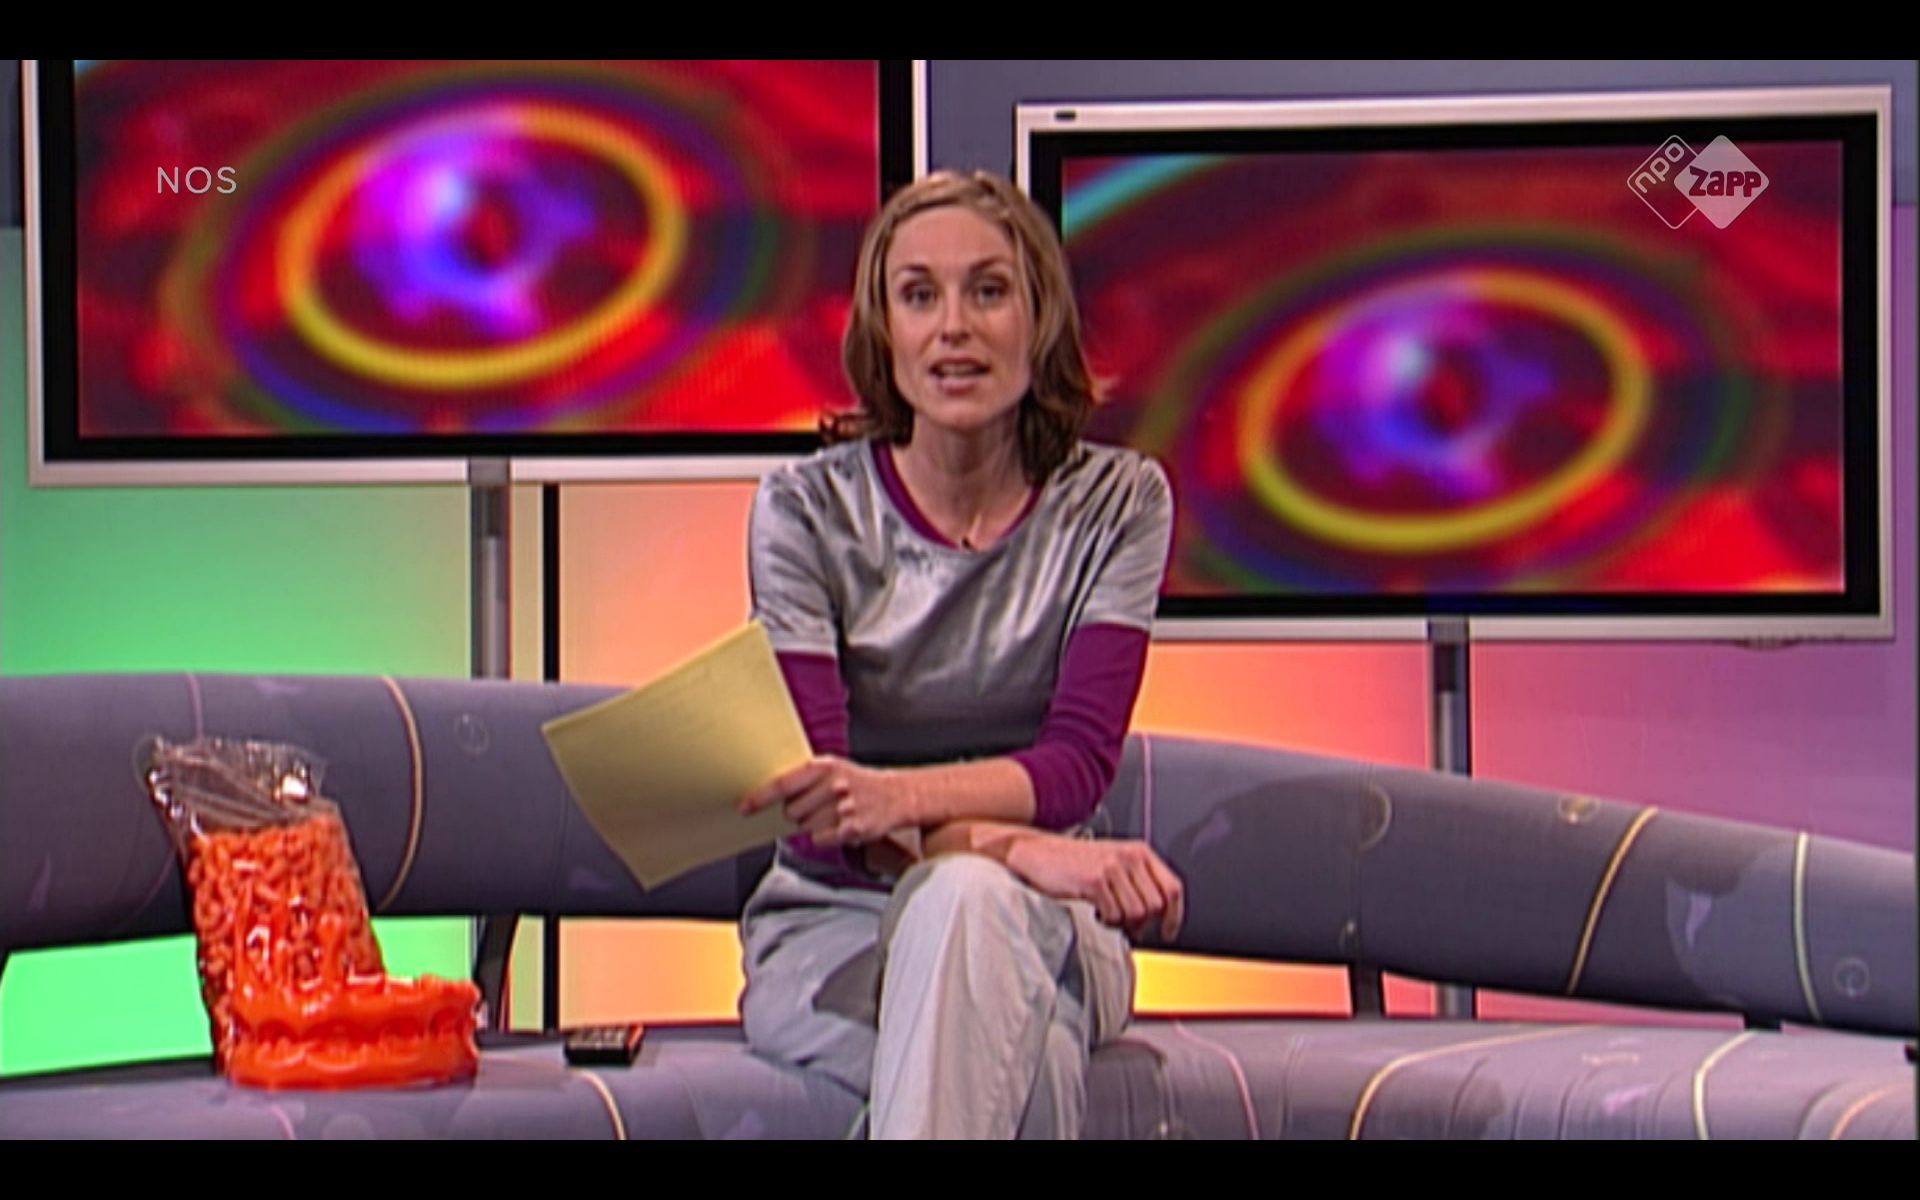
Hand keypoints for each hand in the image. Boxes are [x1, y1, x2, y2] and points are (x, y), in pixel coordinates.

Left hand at [739, 757, 916, 848]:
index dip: (761, 797)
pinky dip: (826, 837)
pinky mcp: (853, 827)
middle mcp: (834, 784)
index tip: (745, 807)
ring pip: (806, 827)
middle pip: (792, 811)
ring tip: (834, 816)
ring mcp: (844, 806)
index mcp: (825, 767)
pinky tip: (840, 826)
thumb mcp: (833, 770)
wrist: (897, 795)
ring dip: (814, 826)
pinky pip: (820, 839)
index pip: (783, 783)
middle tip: (818, 808)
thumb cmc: (858, 783)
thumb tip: (770, 797)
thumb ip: (804, 779)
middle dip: (798, 814)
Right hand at [1003, 835, 1184, 942]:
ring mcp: (1112, 867)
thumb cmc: (1073, 862)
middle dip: (1143, 923)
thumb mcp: (1113, 863)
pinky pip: (1114, 915)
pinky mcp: (1095, 881)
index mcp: (1139, 851)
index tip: (1168, 932)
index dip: (1174, 915)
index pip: (1173, 888)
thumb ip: (1137, 883)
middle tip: (1125, 925)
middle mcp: (1130, 856)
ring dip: (1122, 923)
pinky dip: (1106, 921)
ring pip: (1136, 914)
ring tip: (1107, 915)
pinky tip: (1096, 913)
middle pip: (1156, 905)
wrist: (1035, 853)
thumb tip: (1155, 919)